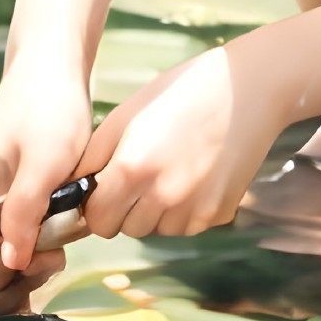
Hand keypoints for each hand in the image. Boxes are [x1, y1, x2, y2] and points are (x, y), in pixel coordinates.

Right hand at [0, 60, 93, 312]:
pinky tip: (63, 244)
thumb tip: (12, 261)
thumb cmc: (49, 107)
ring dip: (28, 271)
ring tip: (60, 250)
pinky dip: (39, 257)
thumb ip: (25, 210)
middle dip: (9, 277)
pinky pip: (20, 249)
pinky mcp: (21, 210)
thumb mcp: (44, 159)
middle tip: (51, 258)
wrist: (59, 71)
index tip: (20, 253)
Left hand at [76, 43, 283, 239]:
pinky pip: (187, 225)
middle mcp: (163, 197)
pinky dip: (185, 210)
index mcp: (133, 169)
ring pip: (157, 230)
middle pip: (126, 229)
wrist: (248, 90)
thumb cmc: (183, 92)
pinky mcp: (219, 214)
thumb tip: (72, 190)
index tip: (107, 186)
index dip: (98, 204)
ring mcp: (195, 210)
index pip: (97, 220)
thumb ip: (95, 157)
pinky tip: (196, 175)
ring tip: (171, 170)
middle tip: (141, 174)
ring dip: (155, 211)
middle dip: (125, 209)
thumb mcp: (128, 114)